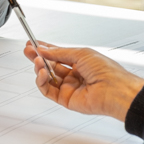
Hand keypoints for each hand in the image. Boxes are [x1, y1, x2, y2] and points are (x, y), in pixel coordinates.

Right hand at [23, 42, 143, 121]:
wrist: (114, 90)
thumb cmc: (107, 71)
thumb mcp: (81, 53)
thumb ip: (59, 52)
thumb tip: (44, 49)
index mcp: (80, 63)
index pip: (58, 55)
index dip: (45, 50)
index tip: (33, 44)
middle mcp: (74, 75)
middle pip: (50, 66)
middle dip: (38, 58)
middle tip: (28, 51)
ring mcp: (69, 88)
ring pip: (47, 78)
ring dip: (39, 68)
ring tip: (37, 60)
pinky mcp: (65, 99)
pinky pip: (47, 90)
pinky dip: (42, 81)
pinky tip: (43, 73)